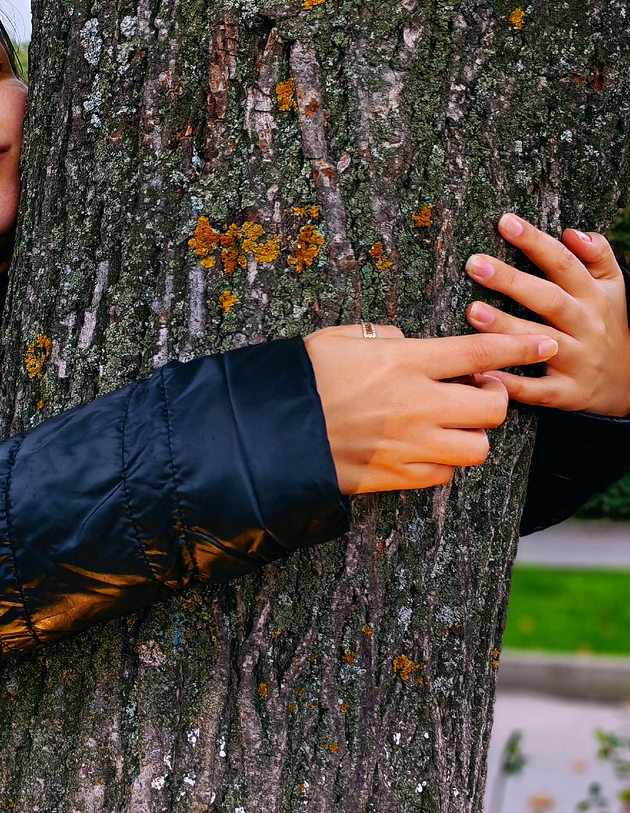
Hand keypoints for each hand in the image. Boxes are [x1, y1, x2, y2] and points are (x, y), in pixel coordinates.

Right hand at [303, 324, 557, 494]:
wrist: (269, 432)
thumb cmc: (299, 380)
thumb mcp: (335, 339)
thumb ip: (377, 335)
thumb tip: (399, 340)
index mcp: (404, 362)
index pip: (480, 352)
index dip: (520, 346)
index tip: (543, 343)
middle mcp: (417, 404)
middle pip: (492, 408)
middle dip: (494, 398)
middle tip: (478, 391)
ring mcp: (409, 445)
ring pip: (477, 449)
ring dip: (472, 435)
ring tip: (453, 425)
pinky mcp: (396, 476)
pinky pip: (443, 476)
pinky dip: (443, 463)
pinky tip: (425, 449)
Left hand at [465, 213, 629, 416]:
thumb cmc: (608, 324)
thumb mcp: (613, 288)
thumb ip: (597, 256)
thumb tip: (572, 232)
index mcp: (593, 296)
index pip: (564, 263)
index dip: (536, 242)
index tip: (505, 222)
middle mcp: (586, 326)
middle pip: (549, 299)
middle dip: (512, 281)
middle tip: (475, 264)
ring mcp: (577, 360)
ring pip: (540, 342)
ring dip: (507, 328)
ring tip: (473, 311)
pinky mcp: (568, 393)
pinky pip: (538, 390)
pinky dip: (512, 384)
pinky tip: (483, 372)